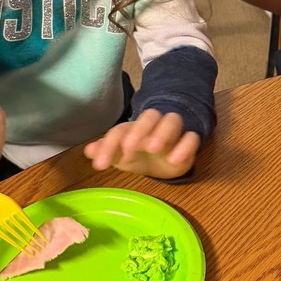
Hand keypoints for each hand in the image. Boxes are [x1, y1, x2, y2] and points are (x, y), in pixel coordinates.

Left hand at [84, 109, 199, 179]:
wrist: (167, 158)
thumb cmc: (140, 155)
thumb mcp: (121, 156)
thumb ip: (106, 152)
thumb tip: (88, 151)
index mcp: (134, 128)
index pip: (121, 130)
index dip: (109, 145)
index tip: (100, 164)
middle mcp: (153, 126)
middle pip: (150, 116)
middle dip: (139, 130)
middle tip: (130, 147)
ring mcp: (173, 133)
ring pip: (172, 120)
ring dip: (163, 132)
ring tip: (154, 148)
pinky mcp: (188, 143)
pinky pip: (192, 138)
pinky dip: (185, 146)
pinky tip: (175, 159)